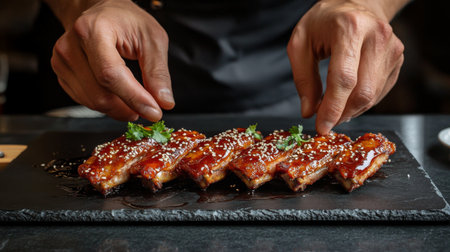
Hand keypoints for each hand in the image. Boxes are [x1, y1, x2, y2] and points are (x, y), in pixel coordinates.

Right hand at [50, 0, 173, 120]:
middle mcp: (71, 46)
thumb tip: (164, 102)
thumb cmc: (126, 20)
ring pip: (93, 101)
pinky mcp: (62, 73)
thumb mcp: (152, 39)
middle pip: (100, 93)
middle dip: (129, 107)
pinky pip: (85, 100)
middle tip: (149, 109)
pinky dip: (106, 104)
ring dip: (119, 109)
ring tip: (136, 100)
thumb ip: (158, 72)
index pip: (111, 74)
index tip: (154, 112)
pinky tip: (119, 96)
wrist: (100, 12)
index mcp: (93, 30)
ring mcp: (62, 61)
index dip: (134, 97)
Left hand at [287, 0, 405, 134]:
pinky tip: (347, 99)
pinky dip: (361, 103)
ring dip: (350, 111)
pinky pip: (379, 92)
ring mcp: (392, 48)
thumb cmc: (324, 22)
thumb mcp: (301, 43)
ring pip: (372, 96)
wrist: (355, 3)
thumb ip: (303, 78)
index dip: (332, 108)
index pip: (343, 78)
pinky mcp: (397, 59)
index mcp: (349, 29)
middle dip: (341, 114)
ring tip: (333, 109)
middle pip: (362, 92)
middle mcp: (377, 37)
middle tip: (325, 121)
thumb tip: (309, 112)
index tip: (322, 127)